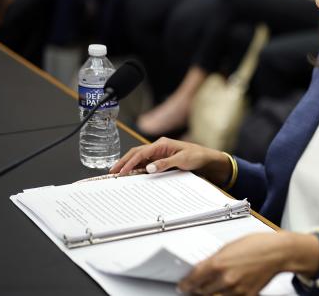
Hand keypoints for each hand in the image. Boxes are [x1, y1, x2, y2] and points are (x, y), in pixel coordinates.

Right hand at [109, 137, 230, 183]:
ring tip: (117, 173)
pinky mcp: (160, 159)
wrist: (206, 159)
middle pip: (136, 153)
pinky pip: (144, 163)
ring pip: (138, 158)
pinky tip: (129, 174)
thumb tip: (149, 168)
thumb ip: (165, 163)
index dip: (130, 163)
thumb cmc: (196, 156)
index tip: (121, 172)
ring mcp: (158, 153)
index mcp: (162, 144)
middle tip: (112, 172)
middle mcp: (158, 147)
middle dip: (123, 162)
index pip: (141, 153)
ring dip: (128, 165)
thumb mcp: (182, 159)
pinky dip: (136, 168)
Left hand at [179, 233, 288, 294]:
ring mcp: (236, 289)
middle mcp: (226, 278)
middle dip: (198, 289)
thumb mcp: (229, 246)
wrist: (278, 252)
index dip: (185, 285)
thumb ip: (214, 259)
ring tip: (221, 281)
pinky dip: (229, 293)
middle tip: (197, 286)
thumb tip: (203, 268)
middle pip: (202, 292)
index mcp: (218, 263)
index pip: (192, 280)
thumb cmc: (257, 245)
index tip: (183, 286)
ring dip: (214, 291)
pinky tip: (233, 285)